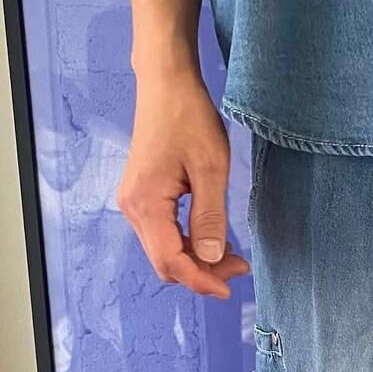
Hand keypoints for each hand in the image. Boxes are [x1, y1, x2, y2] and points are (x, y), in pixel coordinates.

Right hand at [117, 67, 249, 298]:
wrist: (166, 85)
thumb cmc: (188, 118)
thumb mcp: (211, 169)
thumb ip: (210, 217)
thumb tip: (212, 257)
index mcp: (146, 203)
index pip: (171, 260)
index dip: (201, 280)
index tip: (231, 287)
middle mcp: (133, 208)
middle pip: (165, 262)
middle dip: (202, 272)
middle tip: (239, 265)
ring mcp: (135, 203)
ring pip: (165, 252)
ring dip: (197, 260)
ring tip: (232, 253)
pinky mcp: (143, 197)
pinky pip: (164, 235)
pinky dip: (189, 244)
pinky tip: (214, 238)